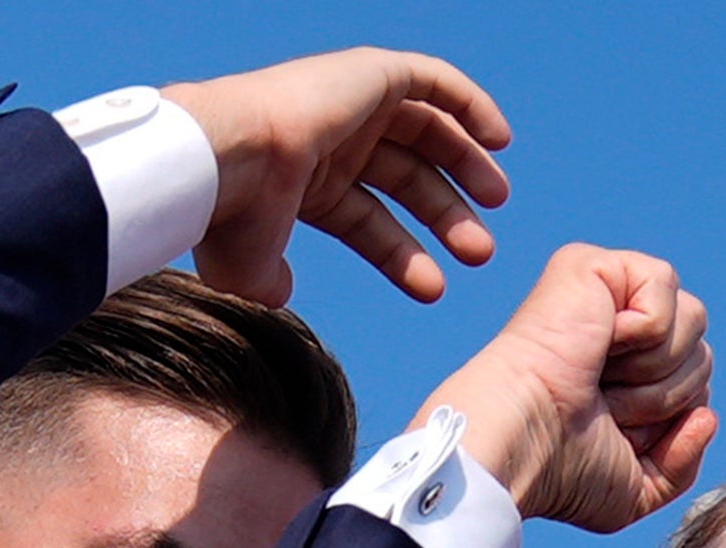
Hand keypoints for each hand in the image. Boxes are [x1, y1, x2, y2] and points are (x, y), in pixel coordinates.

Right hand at [163, 50, 513, 307]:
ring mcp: (347, 104)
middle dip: (445, 214)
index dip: (403, 255)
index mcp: (301, 183)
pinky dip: (468, 103)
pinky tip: (499, 140)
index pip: (365, 219)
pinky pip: (432, 80)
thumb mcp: (249, 267)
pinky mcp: (369, 73)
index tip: (435, 289)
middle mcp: (327, 140)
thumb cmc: (228, 218)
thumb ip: (270, 280)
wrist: (225, 162)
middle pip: (405, 177)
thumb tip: (278, 295)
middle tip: (480, 252)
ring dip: (465, 166)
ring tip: (496, 204)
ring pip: (424, 132)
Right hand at [422, 245, 717, 532]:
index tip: (617, 432)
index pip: (698, 384)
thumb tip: (707, 415)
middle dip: (664, 396)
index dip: (672, 418)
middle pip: (703, 354)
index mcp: (626, 375)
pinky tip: (601, 341)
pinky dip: (644, 328)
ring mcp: (606, 294)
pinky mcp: (593, 265)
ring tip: (601, 377)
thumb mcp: (638, 489)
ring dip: (654, 369)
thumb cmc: (563, 473)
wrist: (523, 445)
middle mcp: (619, 330)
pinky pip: (664, 286)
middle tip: (606, 405)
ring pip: (694, 318)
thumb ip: (683, 463)